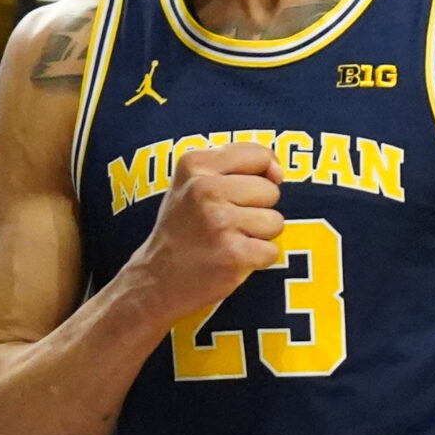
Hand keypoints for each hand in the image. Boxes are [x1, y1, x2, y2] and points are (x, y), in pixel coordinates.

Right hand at [129, 144, 284, 322]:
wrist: (157, 280)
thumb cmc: (185, 227)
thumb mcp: (194, 181)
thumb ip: (237, 164)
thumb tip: (277, 172)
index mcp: (195, 164)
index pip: (259, 155)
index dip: (263, 173)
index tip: (245, 192)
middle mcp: (204, 188)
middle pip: (271, 191)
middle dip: (257, 210)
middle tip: (225, 224)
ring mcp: (218, 222)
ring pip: (275, 221)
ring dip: (258, 236)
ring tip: (228, 240)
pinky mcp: (233, 255)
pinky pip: (272, 251)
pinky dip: (257, 260)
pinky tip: (231, 259)